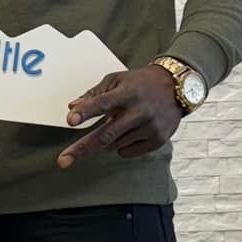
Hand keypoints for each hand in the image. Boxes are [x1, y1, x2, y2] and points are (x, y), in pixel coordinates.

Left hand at [58, 66, 181, 168]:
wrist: (177, 88)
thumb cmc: (141, 83)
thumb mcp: (117, 80)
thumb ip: (94, 94)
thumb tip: (72, 108)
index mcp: (127, 93)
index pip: (102, 103)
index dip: (86, 112)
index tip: (70, 120)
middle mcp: (138, 112)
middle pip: (106, 134)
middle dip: (82, 149)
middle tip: (63, 161)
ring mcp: (149, 128)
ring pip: (114, 145)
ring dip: (108, 139)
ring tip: (122, 122)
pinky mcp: (157, 140)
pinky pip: (127, 152)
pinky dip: (122, 145)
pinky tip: (132, 131)